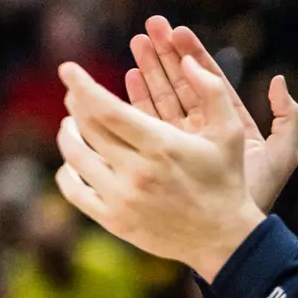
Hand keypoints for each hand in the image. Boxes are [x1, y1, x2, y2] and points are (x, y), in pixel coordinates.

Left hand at [55, 57, 266, 282]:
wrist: (223, 239)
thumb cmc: (226, 179)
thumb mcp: (230, 132)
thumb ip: (212, 90)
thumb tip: (186, 59)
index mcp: (162, 146)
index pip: (107, 110)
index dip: (83, 86)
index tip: (67, 68)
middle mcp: (137, 172)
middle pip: (88, 128)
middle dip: (76, 103)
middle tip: (75, 91)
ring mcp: (121, 198)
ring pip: (75, 156)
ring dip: (67, 133)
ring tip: (71, 121)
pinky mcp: (112, 219)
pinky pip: (73, 189)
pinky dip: (66, 169)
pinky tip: (74, 157)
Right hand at [124, 15, 297, 211]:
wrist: (227, 230)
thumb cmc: (255, 192)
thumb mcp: (281, 154)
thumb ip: (288, 118)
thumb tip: (279, 82)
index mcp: (226, 121)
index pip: (208, 79)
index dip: (194, 54)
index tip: (179, 31)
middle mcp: (198, 126)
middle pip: (179, 81)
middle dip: (164, 52)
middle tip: (150, 26)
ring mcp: (175, 138)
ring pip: (158, 96)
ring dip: (147, 68)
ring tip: (136, 43)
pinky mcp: (157, 152)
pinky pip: (144, 119)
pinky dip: (136, 98)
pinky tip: (128, 78)